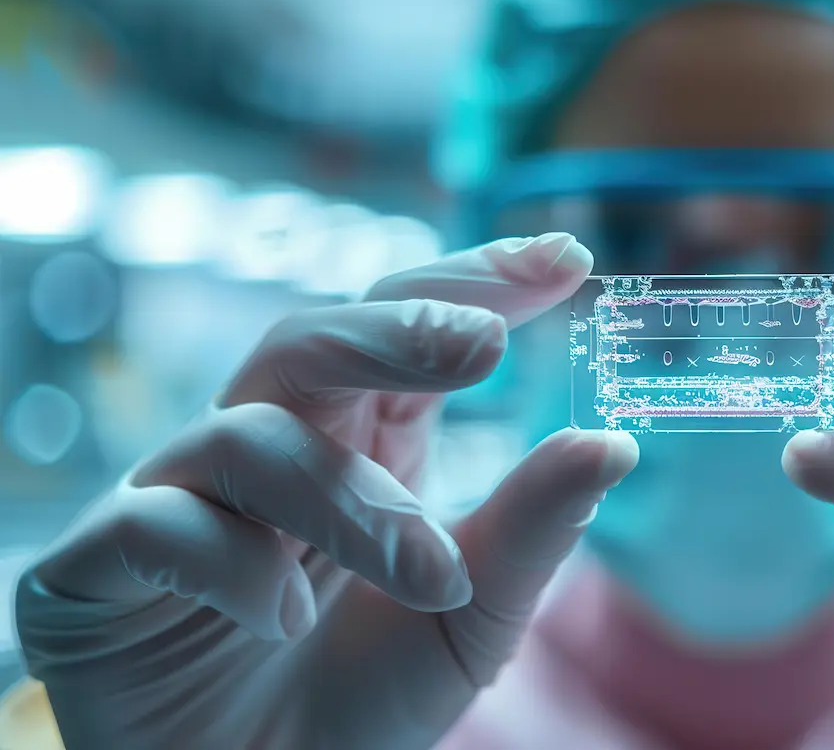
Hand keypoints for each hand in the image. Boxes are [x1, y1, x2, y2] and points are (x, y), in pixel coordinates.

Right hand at [16, 234, 638, 749]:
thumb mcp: (471, 618)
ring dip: (352, 504)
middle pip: (309, 340)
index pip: (405, 329)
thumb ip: (531, 532)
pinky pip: (154, 522)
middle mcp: (265, 447)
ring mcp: (176, 496)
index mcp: (356, 440)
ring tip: (433, 578)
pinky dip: (234, 565)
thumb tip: (614, 443)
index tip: (567, 261)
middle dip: (395, 330)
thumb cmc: (361, 697)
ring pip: (250, 438)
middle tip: (482, 343)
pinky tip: (286, 618)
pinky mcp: (96, 564)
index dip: (476, 283)